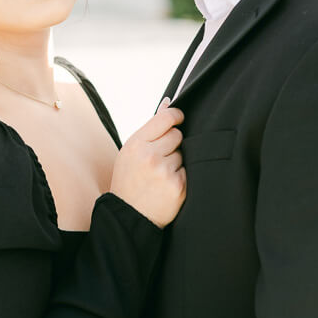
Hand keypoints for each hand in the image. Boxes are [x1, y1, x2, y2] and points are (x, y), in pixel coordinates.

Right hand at [110, 99, 185, 225]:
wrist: (129, 215)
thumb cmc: (129, 180)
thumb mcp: (130, 151)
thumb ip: (150, 129)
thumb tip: (168, 102)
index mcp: (136, 144)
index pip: (165, 118)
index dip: (176, 116)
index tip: (179, 118)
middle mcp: (150, 156)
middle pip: (177, 134)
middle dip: (173, 143)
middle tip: (160, 157)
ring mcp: (165, 172)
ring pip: (183, 153)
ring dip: (176, 161)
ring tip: (160, 174)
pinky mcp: (178, 186)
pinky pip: (188, 170)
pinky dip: (181, 175)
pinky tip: (167, 184)